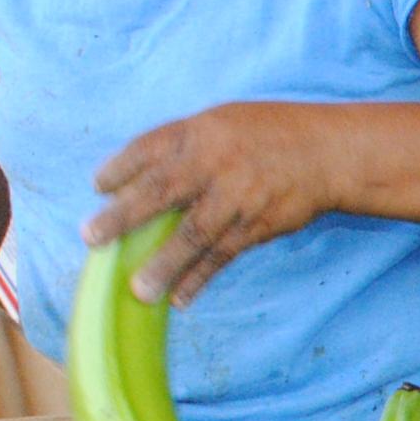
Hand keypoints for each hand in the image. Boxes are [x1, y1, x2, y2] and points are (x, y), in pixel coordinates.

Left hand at [87, 101, 338, 306]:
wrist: (327, 153)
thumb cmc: (268, 133)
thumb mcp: (221, 122)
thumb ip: (182, 145)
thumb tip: (137, 180)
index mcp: (198, 132)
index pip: (148, 148)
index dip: (120, 168)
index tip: (98, 186)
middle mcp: (214, 163)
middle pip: (160, 192)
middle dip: (123, 217)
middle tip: (92, 238)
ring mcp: (237, 197)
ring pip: (193, 234)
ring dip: (164, 264)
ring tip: (139, 290)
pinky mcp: (257, 226)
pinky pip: (222, 256)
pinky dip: (200, 279)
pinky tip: (180, 298)